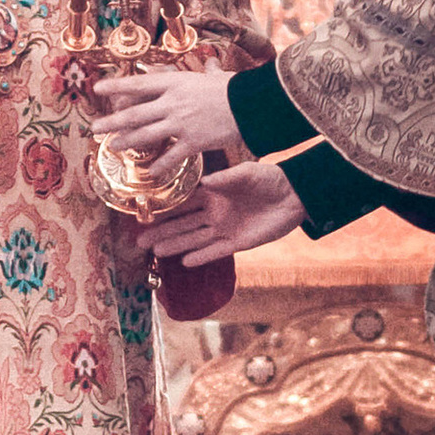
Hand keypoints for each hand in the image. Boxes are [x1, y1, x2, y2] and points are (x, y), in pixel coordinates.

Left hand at [89, 62, 244, 173]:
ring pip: (145, 134)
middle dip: (112, 121)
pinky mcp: (193, 142)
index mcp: (176, 83)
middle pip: (135, 113)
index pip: (139, 84)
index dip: (117, 86)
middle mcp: (173, 103)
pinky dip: (159, 166)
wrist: (252, 104)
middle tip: (95, 128)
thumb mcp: (216, 76)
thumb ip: (208, 73)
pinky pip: (171, 156)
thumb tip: (209, 65)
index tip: (98, 88)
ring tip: (112, 146)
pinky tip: (149, 173)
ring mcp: (181, 123)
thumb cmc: (235, 88)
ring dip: (126, 142)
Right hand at [148, 163, 304, 271]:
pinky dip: (202, 256)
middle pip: (182, 224)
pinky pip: (216, 251)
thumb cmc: (269, 179)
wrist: (294, 195)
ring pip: (194, 239)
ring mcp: (225, 228)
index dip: (165, 208)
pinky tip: (185, 261)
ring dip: (176, 245)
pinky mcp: (239, 242)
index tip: (146, 212)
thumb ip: (225, 178)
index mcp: (213, 194)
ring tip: (156, 251)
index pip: (183, 203)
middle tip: (140, 239)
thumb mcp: (247, 173)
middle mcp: (214, 213)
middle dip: (162, 231)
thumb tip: (203, 182)